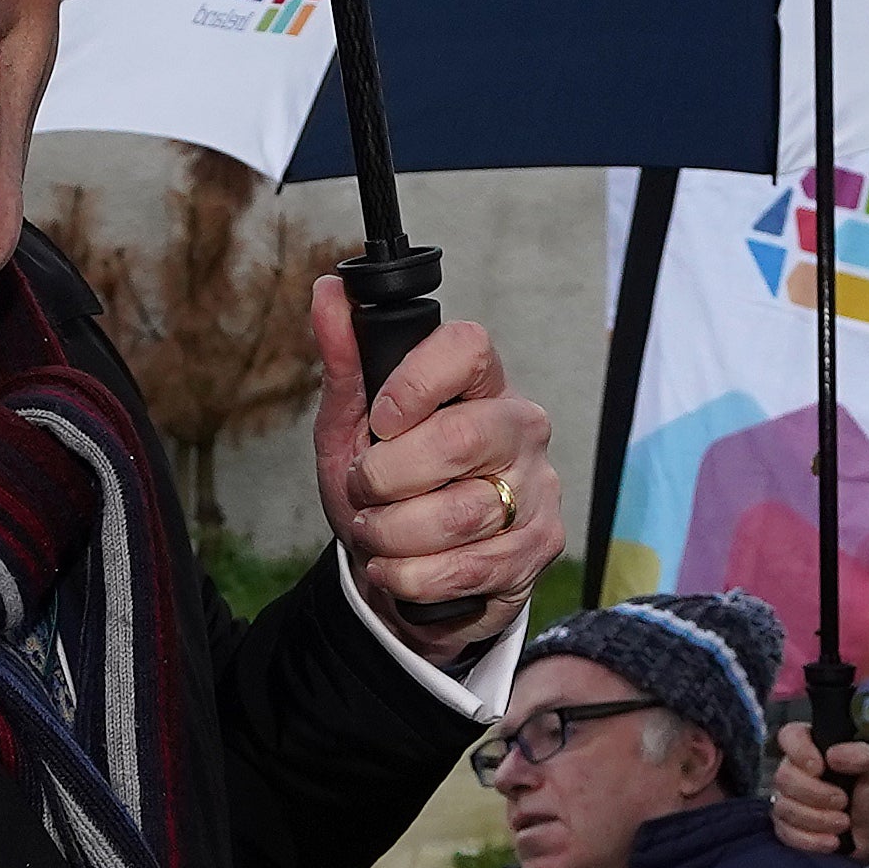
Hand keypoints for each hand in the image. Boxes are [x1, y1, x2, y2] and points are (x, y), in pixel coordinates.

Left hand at [311, 278, 560, 655]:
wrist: (407, 574)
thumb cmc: (385, 491)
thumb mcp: (352, 429)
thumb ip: (344, 363)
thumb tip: (329, 291)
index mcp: (480, 385)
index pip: (469, 347)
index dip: (414, 383)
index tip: (380, 420)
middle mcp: (520, 428)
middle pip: (460, 439)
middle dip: (387, 477)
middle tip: (365, 490)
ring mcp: (538, 489)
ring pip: (460, 514)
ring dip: (391, 534)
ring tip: (375, 534)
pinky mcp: (539, 548)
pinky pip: (467, 567)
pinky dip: (411, 576)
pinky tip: (395, 569)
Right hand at [770, 723, 868, 863]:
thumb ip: (863, 755)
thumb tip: (833, 754)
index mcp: (815, 748)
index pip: (790, 735)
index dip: (799, 750)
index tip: (820, 767)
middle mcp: (795, 771)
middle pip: (784, 776)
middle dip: (816, 794)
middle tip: (843, 801)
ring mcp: (787, 800)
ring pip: (784, 807)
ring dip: (818, 819)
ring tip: (843, 822)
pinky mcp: (786, 827)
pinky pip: (786, 832)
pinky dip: (812, 839)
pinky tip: (831, 840)